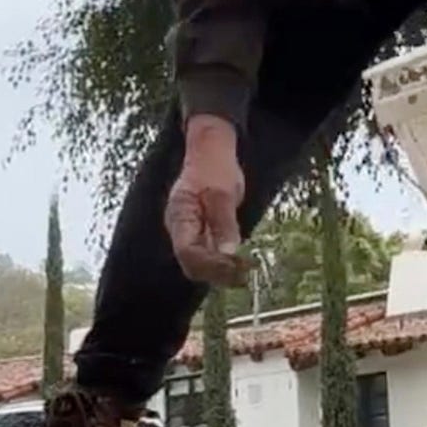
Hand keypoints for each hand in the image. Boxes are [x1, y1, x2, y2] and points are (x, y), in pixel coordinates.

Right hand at [165, 114, 247, 284]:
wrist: (211, 153)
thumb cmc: (214, 168)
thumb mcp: (222, 193)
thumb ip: (224, 223)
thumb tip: (229, 253)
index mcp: (179, 216)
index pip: (187, 251)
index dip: (210, 263)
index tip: (236, 264)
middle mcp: (180, 229)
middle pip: (191, 264)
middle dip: (217, 272)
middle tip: (245, 272)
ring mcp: (189, 233)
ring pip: (200, 265)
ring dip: (222, 272)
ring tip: (247, 270)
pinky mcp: (201, 234)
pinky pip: (208, 256)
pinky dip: (224, 263)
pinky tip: (241, 264)